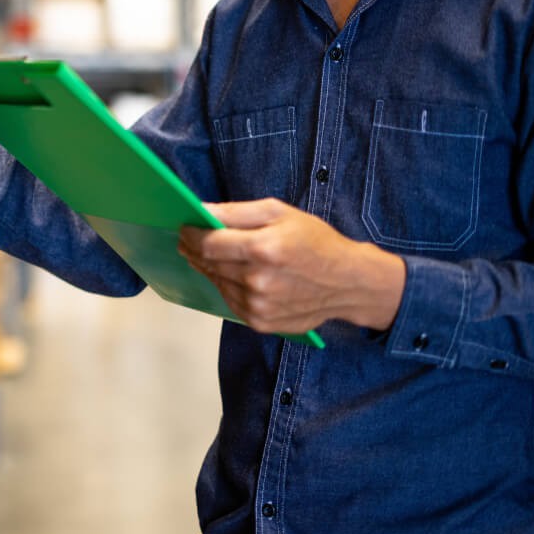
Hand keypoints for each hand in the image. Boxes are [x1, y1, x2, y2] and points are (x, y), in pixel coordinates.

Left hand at [178, 198, 405, 334]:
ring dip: (209, 268)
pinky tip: (234, 274)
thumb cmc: (316, 242)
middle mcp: (258, 280)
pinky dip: (226, 286)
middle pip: (209, 264)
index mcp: (264, 249)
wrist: (349, 283)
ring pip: (216, 283)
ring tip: (212, 255)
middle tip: (189, 240)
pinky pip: (230, 301)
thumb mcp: (280, 212)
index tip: (184, 227)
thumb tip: (201, 210)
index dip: (190, 234)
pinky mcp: (260, 322)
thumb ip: (237, 212)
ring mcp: (258, 305)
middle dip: (194, 250)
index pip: (209, 243)